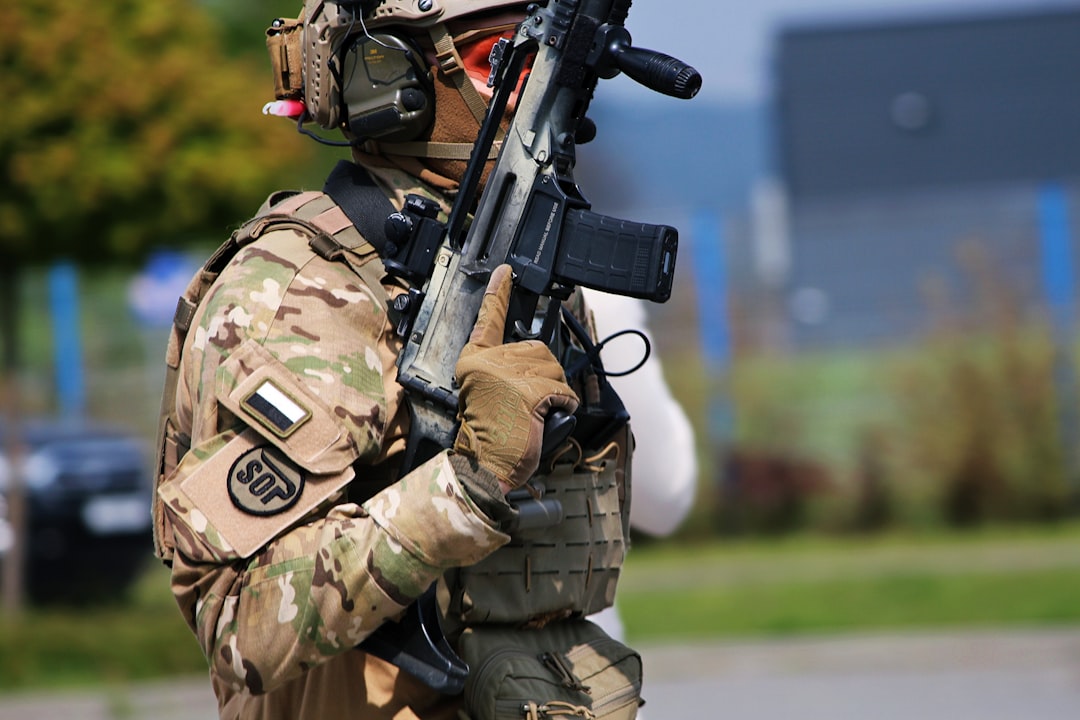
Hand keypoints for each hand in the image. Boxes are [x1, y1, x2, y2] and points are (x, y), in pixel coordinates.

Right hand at [454, 265, 578, 490]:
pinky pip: (561, 391)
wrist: (484, 468)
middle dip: (545, 375)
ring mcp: (508, 375)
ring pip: (553, 370)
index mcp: (474, 360)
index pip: (488, 320)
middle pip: (538, 349)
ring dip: (554, 393)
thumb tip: (534, 363)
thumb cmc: (488, 438)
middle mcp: (488, 362)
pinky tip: (545, 420)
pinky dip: (563, 407)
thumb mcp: (487, 395)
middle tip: (529, 403)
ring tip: (534, 415)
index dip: (498, 294)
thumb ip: (503, 372)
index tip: (505, 271)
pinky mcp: (528, 392)